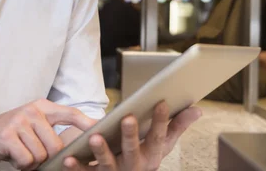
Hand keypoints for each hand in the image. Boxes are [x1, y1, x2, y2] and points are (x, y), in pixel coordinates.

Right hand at [0, 99, 96, 170]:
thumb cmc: (8, 136)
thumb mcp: (30, 126)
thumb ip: (50, 130)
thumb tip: (75, 144)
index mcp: (41, 107)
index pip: (70, 113)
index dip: (87, 122)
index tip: (103, 129)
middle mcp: (32, 111)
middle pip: (56, 144)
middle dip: (46, 157)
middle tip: (30, 154)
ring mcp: (19, 121)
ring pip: (41, 155)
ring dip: (31, 162)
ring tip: (19, 153)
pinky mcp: (6, 135)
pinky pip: (26, 160)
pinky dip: (21, 165)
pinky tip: (11, 156)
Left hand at [61, 102, 202, 170]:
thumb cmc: (145, 155)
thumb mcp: (162, 144)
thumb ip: (177, 126)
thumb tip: (197, 109)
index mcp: (152, 155)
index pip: (159, 137)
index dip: (161, 120)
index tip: (161, 102)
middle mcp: (135, 167)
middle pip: (133, 152)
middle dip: (130, 136)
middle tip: (127, 118)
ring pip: (108, 165)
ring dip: (101, 152)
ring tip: (94, 137)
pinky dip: (77, 167)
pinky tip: (69, 159)